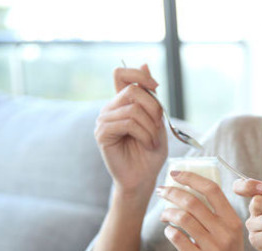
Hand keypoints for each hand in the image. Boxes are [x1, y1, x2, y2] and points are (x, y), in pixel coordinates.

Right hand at [95, 64, 167, 196]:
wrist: (143, 177)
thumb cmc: (151, 150)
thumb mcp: (157, 120)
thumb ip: (151, 95)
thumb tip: (145, 63)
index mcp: (123, 102)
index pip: (121, 73)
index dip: (139, 74)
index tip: (156, 86)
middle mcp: (110, 108)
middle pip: (132, 90)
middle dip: (154, 107)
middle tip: (159, 126)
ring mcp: (103, 120)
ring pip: (133, 109)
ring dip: (151, 127)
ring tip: (153, 141)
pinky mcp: (102, 134)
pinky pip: (127, 123)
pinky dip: (145, 134)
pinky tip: (148, 145)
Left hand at [158, 171, 254, 250]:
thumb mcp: (231, 234)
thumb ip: (217, 215)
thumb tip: (190, 192)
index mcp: (233, 220)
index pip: (212, 189)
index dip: (192, 177)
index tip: (176, 173)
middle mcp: (225, 231)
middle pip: (193, 201)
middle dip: (172, 192)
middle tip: (161, 190)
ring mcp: (213, 247)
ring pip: (183, 218)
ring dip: (167, 212)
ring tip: (163, 214)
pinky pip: (178, 238)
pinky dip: (170, 231)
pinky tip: (169, 231)